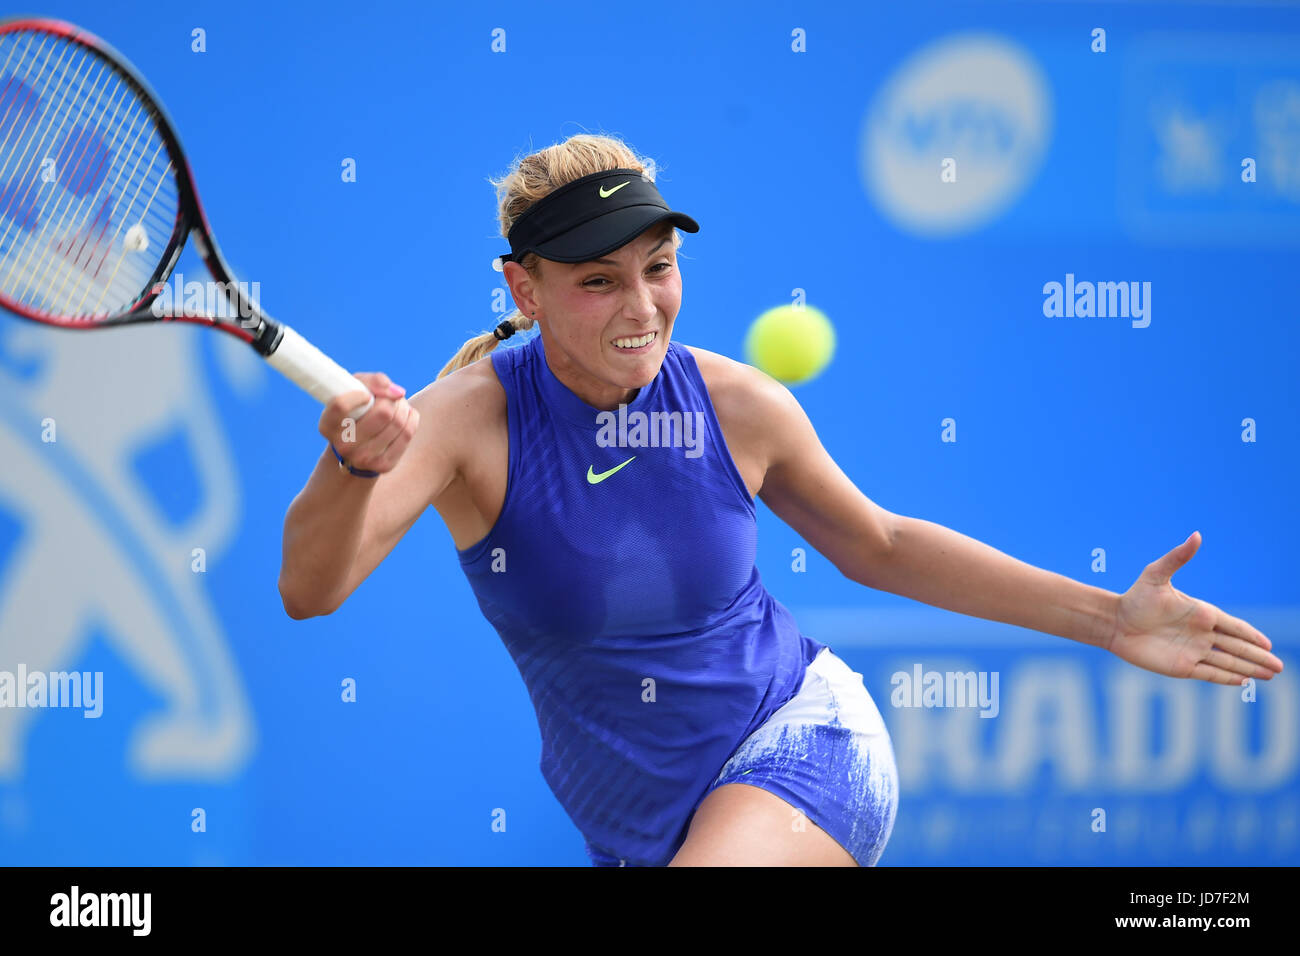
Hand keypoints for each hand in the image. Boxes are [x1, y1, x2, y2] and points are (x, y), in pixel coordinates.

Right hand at [317, 371, 419, 475]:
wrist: (358, 448)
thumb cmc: (356, 411)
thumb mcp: (355, 390)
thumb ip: (372, 382)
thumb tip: (398, 392)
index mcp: (327, 425)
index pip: (341, 405)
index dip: (359, 395)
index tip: (367, 394)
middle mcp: (343, 445)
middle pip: (382, 413)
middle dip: (391, 399)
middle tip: (390, 397)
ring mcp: (363, 458)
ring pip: (398, 422)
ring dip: (403, 406)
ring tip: (399, 404)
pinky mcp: (384, 465)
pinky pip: (407, 434)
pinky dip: (412, 418)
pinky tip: (406, 415)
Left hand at [1107, 532, 1283, 684]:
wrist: (1114, 621)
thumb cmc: (1135, 597)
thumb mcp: (1156, 574)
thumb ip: (1178, 557)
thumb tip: (1196, 535)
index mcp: (1201, 613)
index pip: (1234, 627)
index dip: (1252, 636)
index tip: (1269, 644)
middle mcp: (1201, 634)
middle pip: (1237, 648)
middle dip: (1258, 657)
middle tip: (1279, 667)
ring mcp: (1192, 651)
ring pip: (1228, 662)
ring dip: (1248, 669)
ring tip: (1270, 675)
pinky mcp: (1181, 666)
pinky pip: (1209, 673)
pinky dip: (1226, 678)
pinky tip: (1242, 681)